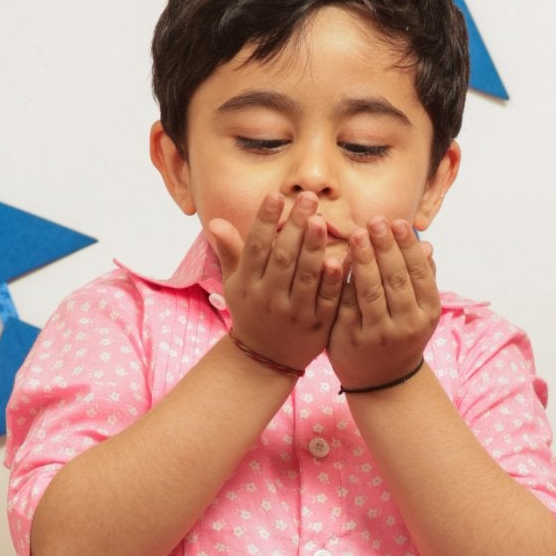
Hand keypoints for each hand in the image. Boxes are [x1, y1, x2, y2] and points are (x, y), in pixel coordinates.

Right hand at [209, 192, 343, 372]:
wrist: (265, 360)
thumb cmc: (251, 312)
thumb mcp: (234, 284)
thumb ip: (230, 252)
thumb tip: (215, 221)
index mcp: (248, 284)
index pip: (255, 247)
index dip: (264, 221)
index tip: (275, 195)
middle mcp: (269, 298)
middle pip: (283, 258)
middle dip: (294, 226)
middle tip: (308, 198)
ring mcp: (295, 313)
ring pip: (305, 277)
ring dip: (313, 248)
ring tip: (320, 220)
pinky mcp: (318, 325)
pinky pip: (326, 300)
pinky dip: (332, 281)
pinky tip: (340, 259)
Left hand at [328, 217, 441, 392]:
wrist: (382, 381)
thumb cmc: (400, 335)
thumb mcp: (420, 312)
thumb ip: (422, 279)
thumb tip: (427, 245)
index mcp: (427, 314)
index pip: (419, 273)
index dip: (408, 247)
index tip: (397, 222)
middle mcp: (406, 326)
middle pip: (396, 279)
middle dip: (386, 247)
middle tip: (375, 221)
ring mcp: (378, 335)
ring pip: (371, 291)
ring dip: (364, 260)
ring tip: (357, 234)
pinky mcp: (351, 339)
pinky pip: (346, 303)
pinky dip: (343, 280)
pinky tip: (337, 259)